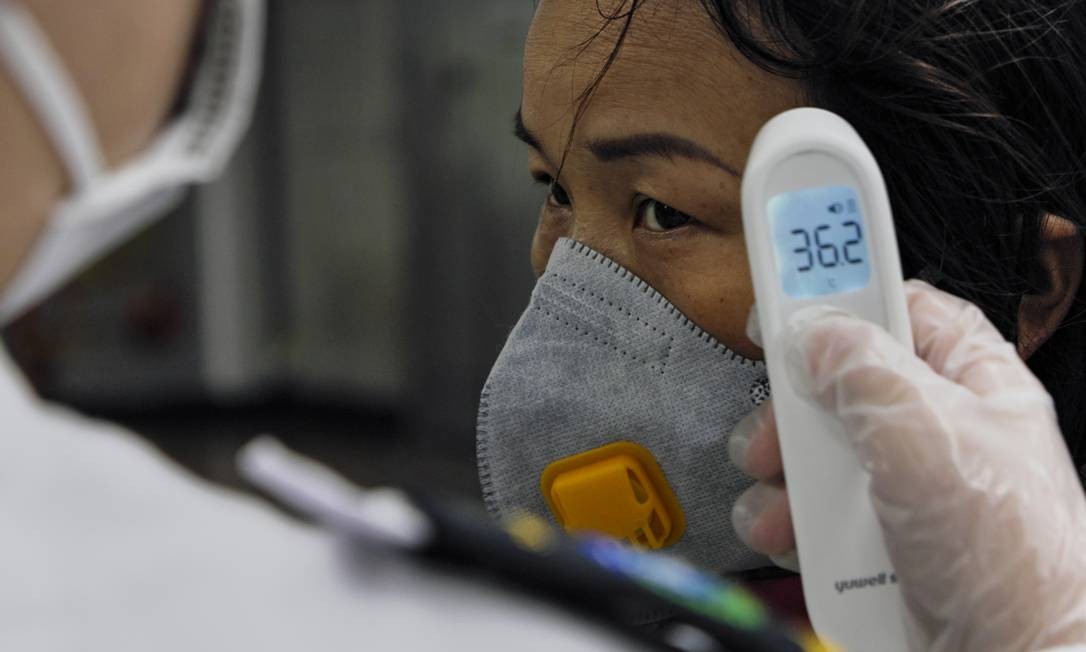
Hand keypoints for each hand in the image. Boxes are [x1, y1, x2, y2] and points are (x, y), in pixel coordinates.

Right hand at [728, 280, 1085, 650]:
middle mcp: (938, 430)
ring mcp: (902, 487)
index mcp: (972, 381)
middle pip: (842, 378)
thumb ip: (862, 367)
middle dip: (795, 396)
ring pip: (817, 447)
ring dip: (783, 465)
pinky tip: (791, 528)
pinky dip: (788, 516)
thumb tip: (814, 332)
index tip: (791, 272)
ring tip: (778, 483)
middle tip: (777, 404)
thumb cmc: (1012, 561)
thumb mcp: (924, 433)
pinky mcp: (872, 538)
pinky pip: (812, 507)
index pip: (902, 302)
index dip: (845, 285)